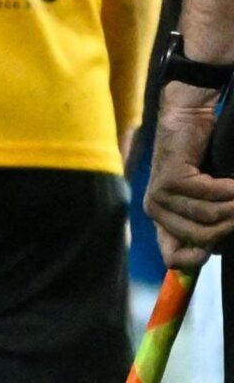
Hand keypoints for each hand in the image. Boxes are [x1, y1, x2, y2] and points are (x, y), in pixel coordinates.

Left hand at [145, 82, 233, 270]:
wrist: (187, 122)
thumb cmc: (201, 162)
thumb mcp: (204, 199)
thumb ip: (207, 224)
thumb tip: (213, 252)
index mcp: (162, 220)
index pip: (172, 258)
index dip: (196, 260)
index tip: (218, 249)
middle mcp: (156, 211)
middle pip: (202, 238)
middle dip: (230, 224)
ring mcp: (160, 196)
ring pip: (209, 217)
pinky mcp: (170, 180)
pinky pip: (211, 195)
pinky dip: (230, 189)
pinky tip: (233, 181)